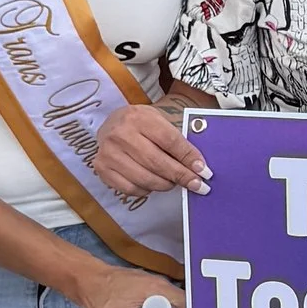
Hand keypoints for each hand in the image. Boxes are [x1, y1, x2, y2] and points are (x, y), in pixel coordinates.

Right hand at [93, 101, 208, 207]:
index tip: (204, 171)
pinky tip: (151, 182)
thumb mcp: (159, 120)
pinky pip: (131, 188)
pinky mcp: (102, 168)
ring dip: (165, 184)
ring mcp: (109, 153)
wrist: (111, 123)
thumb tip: (198, 166)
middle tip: (197, 185)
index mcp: (139, 117)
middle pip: (158, 163)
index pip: (170, 141)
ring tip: (173, 181)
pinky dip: (146, 189)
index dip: (189, 158)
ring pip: (146, 179)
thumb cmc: (141, 124)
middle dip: (181, 176)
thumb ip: (177, 140)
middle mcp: (121, 134)